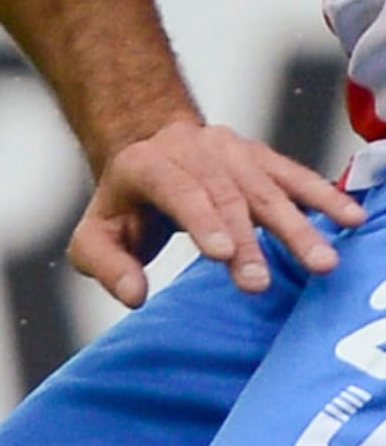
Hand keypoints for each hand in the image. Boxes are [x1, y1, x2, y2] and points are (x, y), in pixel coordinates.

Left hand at [69, 120, 363, 305]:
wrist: (148, 151)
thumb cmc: (123, 208)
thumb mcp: (94, 237)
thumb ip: (107, 266)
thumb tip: (134, 295)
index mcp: (146, 165)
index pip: (178, 190)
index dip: (201, 220)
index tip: (222, 255)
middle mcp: (192, 151)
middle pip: (226, 196)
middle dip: (248, 242)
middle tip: (261, 284)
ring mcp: (231, 151)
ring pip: (267, 189)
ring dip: (297, 228)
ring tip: (322, 263)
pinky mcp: (261, 157)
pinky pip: (296, 176)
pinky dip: (325, 197)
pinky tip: (351, 219)